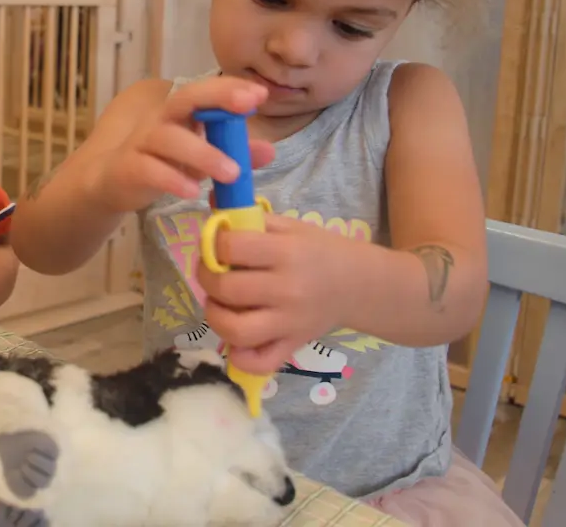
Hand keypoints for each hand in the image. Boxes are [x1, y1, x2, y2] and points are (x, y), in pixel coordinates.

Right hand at [90, 76, 274, 212]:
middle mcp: (160, 120)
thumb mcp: (203, 159)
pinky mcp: (128, 168)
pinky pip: (149, 169)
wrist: (111, 184)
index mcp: (181, 112)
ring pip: (168, 138)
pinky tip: (192, 191)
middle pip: (185, 99)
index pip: (206, 91)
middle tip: (247, 107)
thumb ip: (234, 153)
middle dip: (217, 98)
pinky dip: (171, 179)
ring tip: (232, 172)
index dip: (231, 89)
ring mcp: (141, 143)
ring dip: (202, 153)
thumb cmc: (162, 164)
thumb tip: (269, 151)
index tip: (260, 94)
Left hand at [196, 213, 353, 375]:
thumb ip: (250, 217)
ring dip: (215, 316)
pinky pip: (259, 362)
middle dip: (206, 278)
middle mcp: (287, 289)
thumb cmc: (319, 250)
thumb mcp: (290, 226)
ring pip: (236, 330)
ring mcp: (289, 322)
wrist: (358, 284)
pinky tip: (235, 339)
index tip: (214, 245)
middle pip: (227, 289)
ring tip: (217, 303)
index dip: (213, 244)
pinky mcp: (292, 346)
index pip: (232, 248)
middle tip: (211, 273)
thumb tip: (212, 202)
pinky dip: (239, 357)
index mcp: (286, 252)